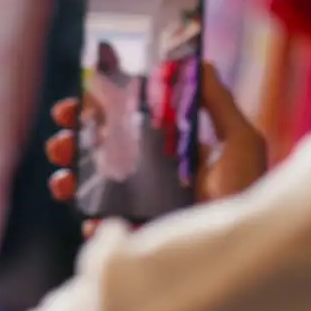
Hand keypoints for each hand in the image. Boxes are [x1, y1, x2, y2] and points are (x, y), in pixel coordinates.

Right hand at [45, 62, 266, 223]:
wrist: (251, 248)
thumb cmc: (247, 193)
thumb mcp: (240, 142)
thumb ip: (219, 102)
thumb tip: (197, 62)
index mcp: (169, 151)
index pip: (125, 123)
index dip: (97, 110)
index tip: (78, 100)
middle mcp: (149, 177)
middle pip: (98, 153)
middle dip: (71, 142)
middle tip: (60, 139)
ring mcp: (139, 208)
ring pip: (90, 189)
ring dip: (68, 180)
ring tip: (63, 179)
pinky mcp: (136, 237)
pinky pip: (102, 230)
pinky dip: (91, 225)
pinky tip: (94, 221)